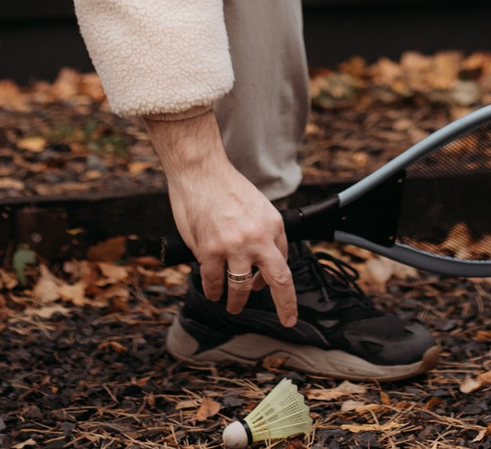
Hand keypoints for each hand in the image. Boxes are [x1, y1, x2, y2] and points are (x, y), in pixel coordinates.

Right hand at [146, 108, 294, 325]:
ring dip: (235, 301)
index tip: (288, 311)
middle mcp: (258, 238)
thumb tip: (264, 271)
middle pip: (277, 281)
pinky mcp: (209, 250)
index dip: (286, 293)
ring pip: (239, 288)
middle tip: (285, 320)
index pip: (285, 266)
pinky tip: (212, 291)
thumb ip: (267, 237)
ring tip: (232, 304)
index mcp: (274, 226)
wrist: (201, 171)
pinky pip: (212, 282)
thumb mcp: (260, 209)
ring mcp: (233, 246)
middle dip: (283, 305)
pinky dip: (212, 290)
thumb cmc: (227, 189)